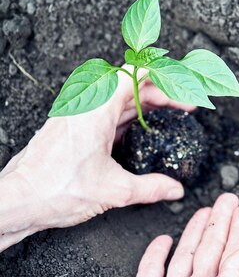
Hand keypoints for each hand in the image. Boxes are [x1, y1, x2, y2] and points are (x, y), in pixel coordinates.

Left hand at [0, 66, 194, 251]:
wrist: (17, 201)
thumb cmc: (54, 190)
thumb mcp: (114, 191)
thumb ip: (150, 188)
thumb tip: (174, 189)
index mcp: (96, 109)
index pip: (135, 75)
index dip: (163, 79)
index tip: (182, 89)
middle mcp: (85, 106)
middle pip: (129, 86)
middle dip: (160, 94)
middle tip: (183, 107)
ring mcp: (76, 116)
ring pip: (117, 100)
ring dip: (144, 106)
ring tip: (166, 117)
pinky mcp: (71, 128)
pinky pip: (104, 113)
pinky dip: (127, 118)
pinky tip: (139, 134)